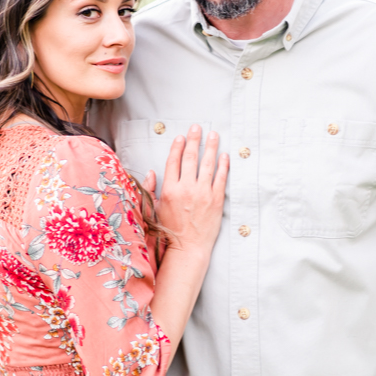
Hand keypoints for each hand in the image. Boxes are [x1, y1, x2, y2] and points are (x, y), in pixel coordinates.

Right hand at [145, 125, 227, 256]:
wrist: (188, 248)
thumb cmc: (169, 230)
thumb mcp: (153, 209)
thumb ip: (151, 189)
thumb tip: (151, 172)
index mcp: (169, 190)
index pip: (173, 162)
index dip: (177, 147)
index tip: (181, 137)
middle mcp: (186, 189)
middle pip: (191, 158)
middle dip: (194, 140)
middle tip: (197, 127)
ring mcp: (203, 194)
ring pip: (208, 164)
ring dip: (211, 147)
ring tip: (214, 135)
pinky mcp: (216, 200)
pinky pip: (221, 178)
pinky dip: (223, 165)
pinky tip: (224, 155)